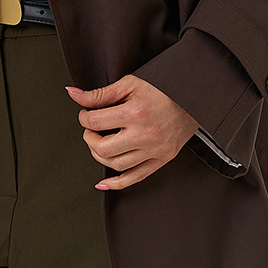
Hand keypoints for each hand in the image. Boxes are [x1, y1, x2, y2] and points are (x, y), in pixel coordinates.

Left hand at [66, 75, 199, 190]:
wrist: (195, 95)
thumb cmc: (163, 86)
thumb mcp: (130, 83)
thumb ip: (100, 93)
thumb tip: (73, 94)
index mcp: (136, 112)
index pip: (95, 122)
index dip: (84, 117)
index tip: (86, 113)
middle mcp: (145, 134)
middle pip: (103, 148)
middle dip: (89, 138)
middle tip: (91, 128)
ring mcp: (155, 149)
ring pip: (116, 164)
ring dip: (100, 155)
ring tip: (99, 143)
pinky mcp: (163, 158)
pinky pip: (137, 177)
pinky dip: (117, 183)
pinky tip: (104, 183)